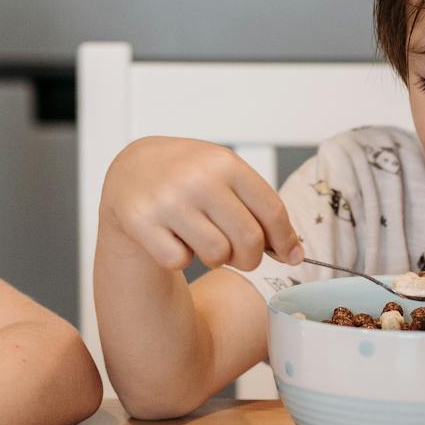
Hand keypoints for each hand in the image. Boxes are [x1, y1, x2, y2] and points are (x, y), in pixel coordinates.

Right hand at [101, 135, 303, 271]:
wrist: (131, 168)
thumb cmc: (188, 175)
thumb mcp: (224, 174)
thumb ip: (258, 207)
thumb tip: (293, 253)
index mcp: (225, 163)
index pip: (272, 210)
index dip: (285, 240)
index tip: (291, 256)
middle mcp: (198, 179)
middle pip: (249, 241)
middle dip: (249, 257)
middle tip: (238, 252)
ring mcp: (168, 201)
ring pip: (216, 255)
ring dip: (214, 257)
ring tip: (201, 237)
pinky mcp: (140, 222)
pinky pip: (179, 261)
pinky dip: (179, 257)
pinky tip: (172, 236)